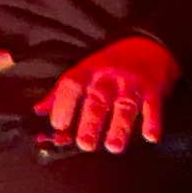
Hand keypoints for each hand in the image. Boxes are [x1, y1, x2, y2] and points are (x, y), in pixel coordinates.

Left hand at [45, 35, 175, 152]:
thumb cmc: (109, 65)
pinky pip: (153, 106)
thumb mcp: (83, 71)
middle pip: (97, 100)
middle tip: (85, 145)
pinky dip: (152, 122)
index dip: (62, 104)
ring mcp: (131, 82)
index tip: (57, 126)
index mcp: (87, 71)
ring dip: (119, 127)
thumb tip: (38, 111)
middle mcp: (108, 76)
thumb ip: (60, 93)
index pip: (71, 85)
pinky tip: (150, 137)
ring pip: (125, 106)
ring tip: (113, 147)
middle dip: (90, 123)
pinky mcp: (153, 89)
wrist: (147, 45)